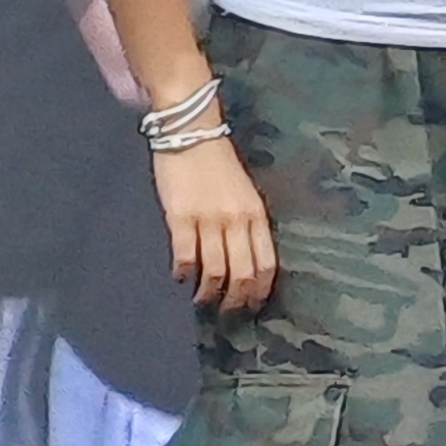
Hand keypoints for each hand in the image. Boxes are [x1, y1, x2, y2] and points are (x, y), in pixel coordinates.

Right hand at [155, 134, 276, 311]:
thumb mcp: (244, 192)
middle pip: (243, 273)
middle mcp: (237, 220)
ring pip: (215, 271)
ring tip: (201, 300)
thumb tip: (245, 259)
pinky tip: (179, 276)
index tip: (253, 305)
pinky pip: (185, 256)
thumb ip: (247, 222)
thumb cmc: (218, 163)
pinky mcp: (180, 217)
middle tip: (227, 313)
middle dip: (236, 299)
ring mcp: (209, 219)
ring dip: (208, 293)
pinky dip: (182, 272)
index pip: (266, 262)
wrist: (191, 133)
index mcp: (256, 214)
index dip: (260, 290)